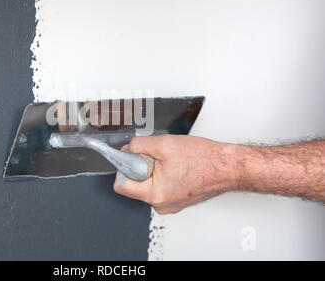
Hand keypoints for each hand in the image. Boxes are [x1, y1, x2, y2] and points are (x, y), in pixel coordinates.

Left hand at [113, 135, 239, 213]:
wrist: (227, 166)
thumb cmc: (205, 159)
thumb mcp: (164, 144)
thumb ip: (139, 145)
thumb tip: (127, 149)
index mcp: (155, 195)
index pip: (121, 185)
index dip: (124, 167)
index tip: (129, 156)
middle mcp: (161, 204)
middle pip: (135, 183)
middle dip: (142, 166)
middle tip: (158, 156)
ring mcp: (169, 203)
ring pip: (148, 183)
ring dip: (154, 169)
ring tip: (171, 161)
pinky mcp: (176, 199)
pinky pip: (160, 185)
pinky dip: (164, 173)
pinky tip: (177, 166)